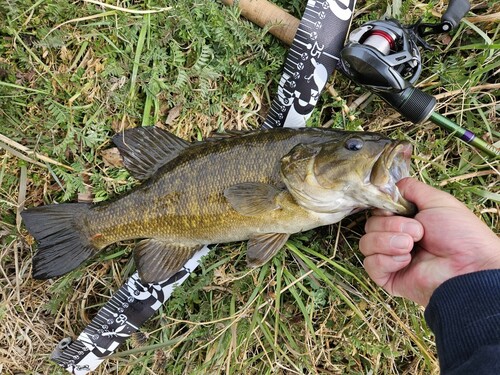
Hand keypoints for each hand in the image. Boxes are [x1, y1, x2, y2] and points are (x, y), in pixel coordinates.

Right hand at [360, 177, 499, 305]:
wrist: (467, 267)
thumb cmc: (459, 235)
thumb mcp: (437, 201)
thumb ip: (411, 188)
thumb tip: (391, 186)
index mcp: (405, 221)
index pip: (377, 210)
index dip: (383, 209)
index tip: (397, 210)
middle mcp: (395, 238)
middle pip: (369, 225)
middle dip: (391, 225)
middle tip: (417, 232)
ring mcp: (390, 258)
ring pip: (365, 243)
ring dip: (387, 241)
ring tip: (410, 246)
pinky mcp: (387, 277)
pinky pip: (370, 263)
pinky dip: (386, 260)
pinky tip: (406, 261)